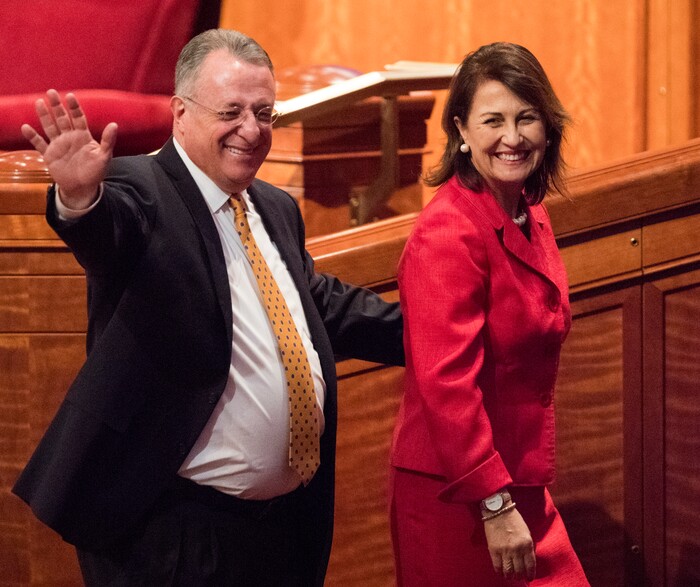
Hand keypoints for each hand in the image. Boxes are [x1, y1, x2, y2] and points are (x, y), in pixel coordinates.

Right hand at [21, 89, 117, 209]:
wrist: (83, 188)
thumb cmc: (95, 172)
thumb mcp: (104, 156)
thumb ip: (108, 141)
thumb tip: (114, 124)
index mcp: (83, 136)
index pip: (78, 118)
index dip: (74, 107)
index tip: (70, 96)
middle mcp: (70, 138)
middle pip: (62, 118)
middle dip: (57, 106)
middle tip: (51, 92)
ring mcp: (59, 145)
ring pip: (50, 127)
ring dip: (44, 115)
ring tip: (39, 102)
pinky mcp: (50, 155)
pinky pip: (39, 144)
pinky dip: (32, 136)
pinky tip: (25, 127)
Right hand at [483, 507, 535, 581]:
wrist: (498, 510)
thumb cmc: (514, 520)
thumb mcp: (526, 533)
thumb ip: (527, 547)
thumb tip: (526, 560)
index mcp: (527, 544)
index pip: (530, 565)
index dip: (530, 575)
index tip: (529, 578)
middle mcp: (517, 549)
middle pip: (519, 570)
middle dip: (520, 576)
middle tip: (519, 577)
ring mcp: (504, 550)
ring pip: (508, 571)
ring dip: (510, 576)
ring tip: (510, 576)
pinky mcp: (493, 549)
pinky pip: (497, 566)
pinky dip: (500, 572)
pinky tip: (501, 572)